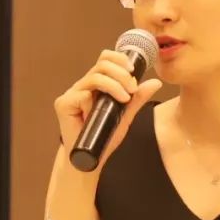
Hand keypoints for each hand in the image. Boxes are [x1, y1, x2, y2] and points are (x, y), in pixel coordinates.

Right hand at [54, 50, 161, 166]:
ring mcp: (72, 94)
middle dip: (121, 74)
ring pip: (95, 77)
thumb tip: (155, 83)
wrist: (90, 159)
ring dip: (113, 86)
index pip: (105, 59)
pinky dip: (94, 104)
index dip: (119, 59)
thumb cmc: (104, 137)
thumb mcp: (125, 115)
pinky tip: (98, 116)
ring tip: (123, 99)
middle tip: (131, 89)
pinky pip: (83, 95)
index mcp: (96, 84)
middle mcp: (83, 86)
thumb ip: (137, 99)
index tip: (133, 72)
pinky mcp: (63, 104)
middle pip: (102, 64)